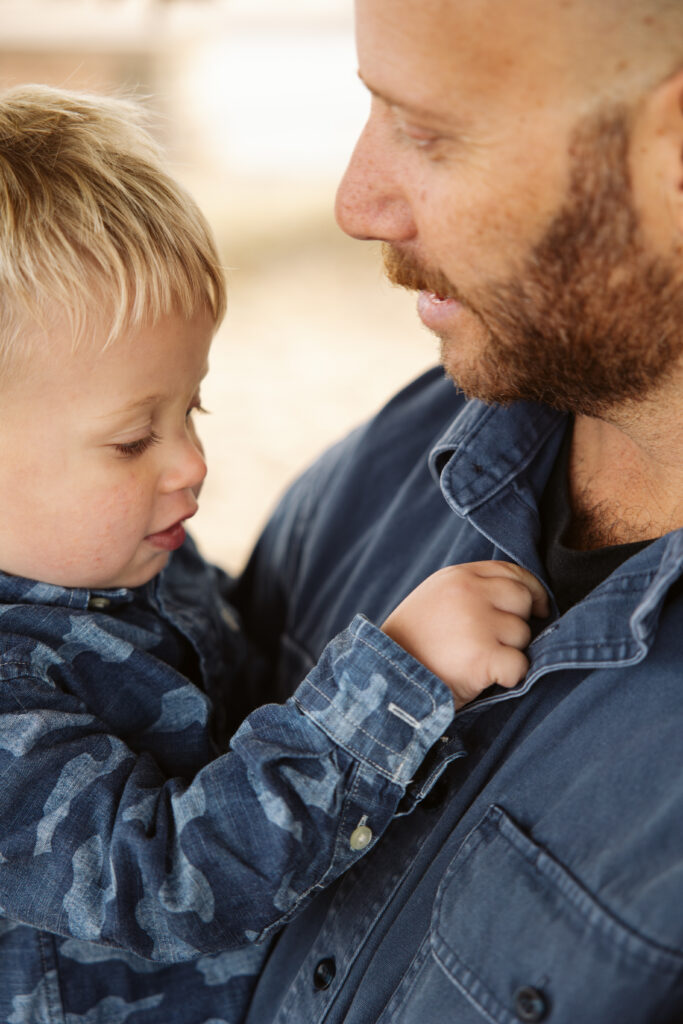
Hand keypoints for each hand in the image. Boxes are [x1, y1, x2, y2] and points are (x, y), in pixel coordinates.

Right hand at [381, 561, 548, 708]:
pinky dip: (507, 677)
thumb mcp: (437, 600)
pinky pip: (519, 665)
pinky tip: (483, 678)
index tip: (538, 608)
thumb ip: (472, 591)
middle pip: (523, 600)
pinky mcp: (483, 656)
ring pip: (522, 634)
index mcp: (458, 577)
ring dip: (507, 652)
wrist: (386, 677)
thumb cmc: (414, 644)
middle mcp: (469, 593)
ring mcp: (477, 623)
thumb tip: (522, 597)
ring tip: (473, 659)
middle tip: (491, 642)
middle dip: (516, 623)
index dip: (531, 591)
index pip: (512, 572)